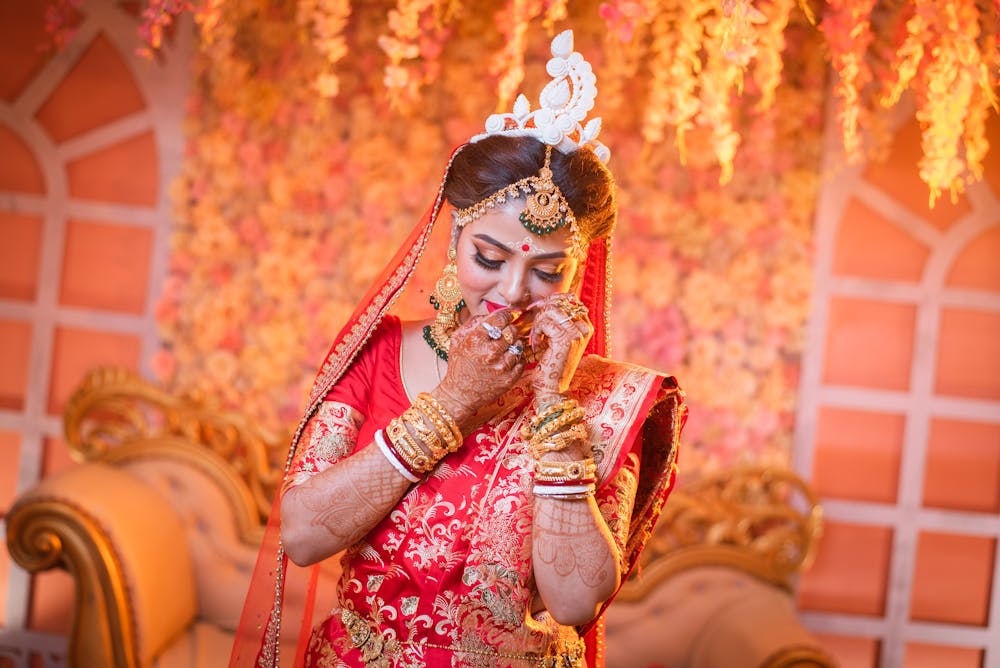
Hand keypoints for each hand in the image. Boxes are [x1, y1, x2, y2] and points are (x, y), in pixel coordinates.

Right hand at [431, 308, 526, 432]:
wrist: (460, 394)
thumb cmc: (459, 365)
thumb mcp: (458, 339)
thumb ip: (473, 323)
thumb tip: (492, 312)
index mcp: (476, 340)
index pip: (500, 319)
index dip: (506, 315)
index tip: (507, 316)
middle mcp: (490, 353)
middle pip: (513, 331)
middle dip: (510, 329)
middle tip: (506, 333)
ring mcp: (501, 367)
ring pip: (519, 345)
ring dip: (514, 344)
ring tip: (505, 348)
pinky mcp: (509, 379)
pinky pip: (522, 361)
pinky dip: (516, 358)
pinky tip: (507, 360)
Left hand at [529, 293, 592, 403]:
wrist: (552, 388)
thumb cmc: (550, 363)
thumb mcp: (556, 338)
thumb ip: (556, 320)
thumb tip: (543, 301)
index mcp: (585, 326)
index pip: (569, 299)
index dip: (551, 302)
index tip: (540, 316)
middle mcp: (585, 328)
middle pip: (559, 302)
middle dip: (542, 312)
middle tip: (537, 329)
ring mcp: (578, 333)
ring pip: (551, 309)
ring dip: (538, 321)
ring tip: (537, 337)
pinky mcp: (567, 339)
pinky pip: (545, 322)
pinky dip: (536, 331)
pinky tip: (537, 344)